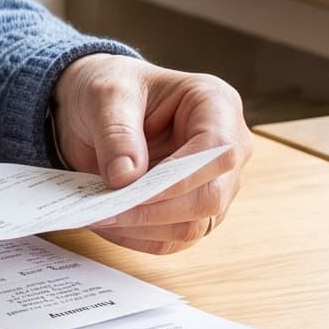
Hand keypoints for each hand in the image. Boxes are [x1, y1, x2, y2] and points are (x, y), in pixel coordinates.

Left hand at [50, 54, 251, 255]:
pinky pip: (174, 239)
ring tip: (99, 216)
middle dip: (155, 209)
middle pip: (210, 196)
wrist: (100, 106)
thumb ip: (117, 132)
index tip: (132, 190)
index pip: (217, 151)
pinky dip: (139, 237)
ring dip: (144, 228)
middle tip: (105, 210)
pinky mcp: (194, 210)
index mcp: (217, 104)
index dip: (178, 177)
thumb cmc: (114, 89)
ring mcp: (215, 183)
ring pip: (194, 226)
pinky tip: (109, 224)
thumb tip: (125, 178)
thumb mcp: (106, 94)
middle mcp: (228, 147)